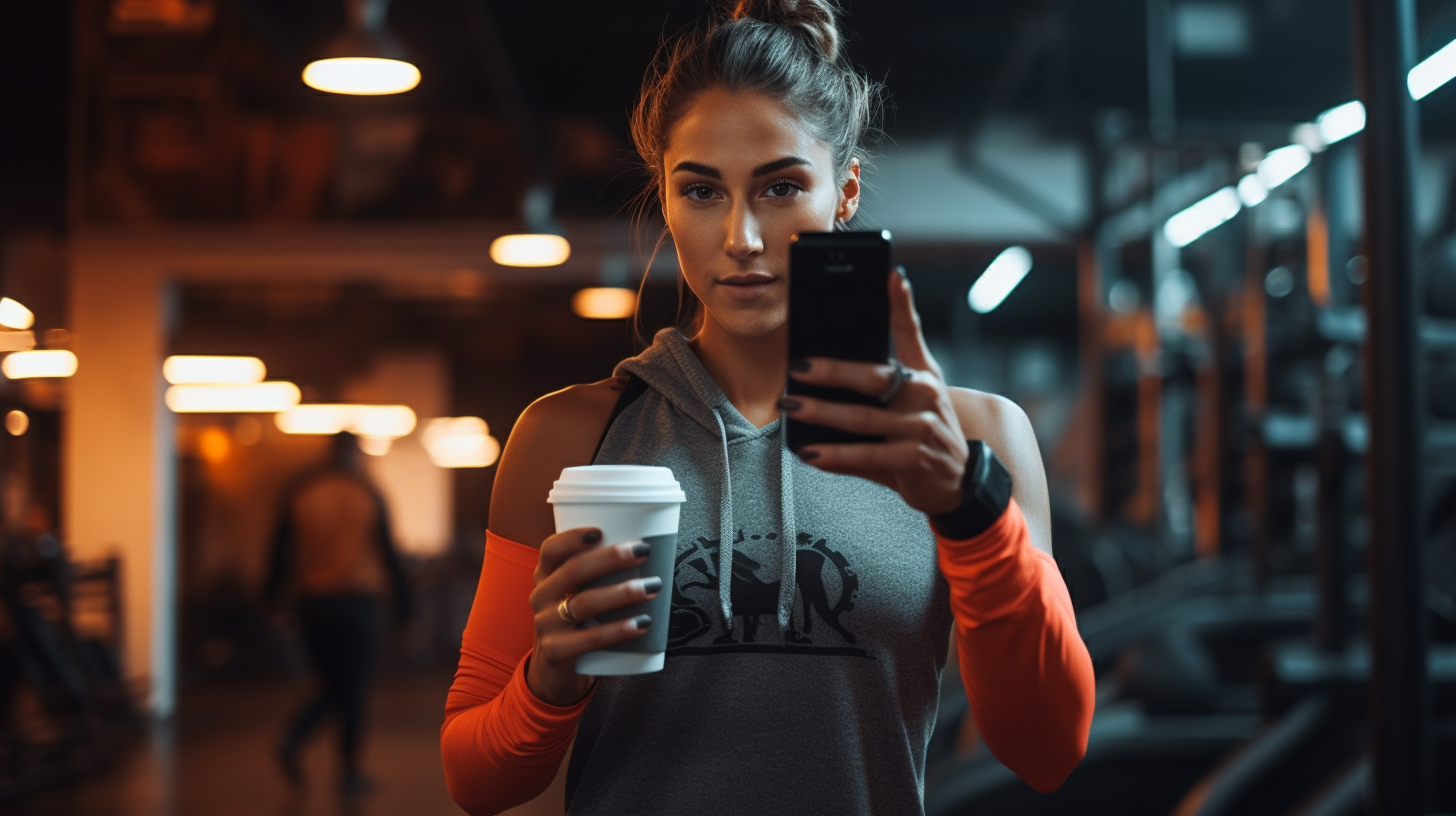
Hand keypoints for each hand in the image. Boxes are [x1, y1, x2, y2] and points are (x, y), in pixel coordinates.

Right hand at [525, 527, 659, 705]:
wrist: (555, 671)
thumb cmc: (577, 622)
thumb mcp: (577, 595)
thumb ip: (598, 576)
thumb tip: (650, 554)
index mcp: (546, 577)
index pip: (551, 549)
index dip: (572, 537)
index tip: (601, 531)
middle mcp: (541, 597)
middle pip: (574, 571)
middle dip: (611, 558)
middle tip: (643, 551)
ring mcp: (546, 625)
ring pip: (584, 603)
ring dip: (622, 593)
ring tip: (653, 587)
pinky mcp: (557, 652)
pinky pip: (589, 639)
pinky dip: (618, 630)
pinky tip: (642, 624)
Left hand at [782, 269, 968, 515]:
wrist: (958, 481)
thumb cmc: (927, 431)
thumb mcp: (917, 395)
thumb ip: (886, 369)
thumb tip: (842, 349)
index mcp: (923, 375)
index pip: (909, 333)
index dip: (901, 304)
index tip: (890, 276)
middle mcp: (925, 397)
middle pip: (874, 378)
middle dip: (832, 371)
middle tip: (798, 367)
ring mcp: (921, 429)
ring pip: (863, 419)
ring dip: (822, 413)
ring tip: (792, 406)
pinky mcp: (913, 460)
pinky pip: (866, 456)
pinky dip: (835, 455)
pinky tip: (811, 451)